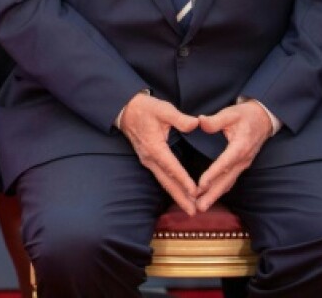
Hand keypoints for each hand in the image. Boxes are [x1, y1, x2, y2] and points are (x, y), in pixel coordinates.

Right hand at [118, 93, 199, 214]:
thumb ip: (180, 118)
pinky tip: (179, 194)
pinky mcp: (148, 160)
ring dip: (177, 195)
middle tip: (194, 212)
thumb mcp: (163, 109)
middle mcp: (150, 158)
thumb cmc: (145, 109)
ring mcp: (148, 161)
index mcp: (155, 147)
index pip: (172, 167)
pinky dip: (171, 188)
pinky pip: (161, 177)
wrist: (125, 110)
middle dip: (180, 197)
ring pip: (164, 182)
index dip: (183, 180)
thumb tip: (196, 124)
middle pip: (167, 181)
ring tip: (190, 209)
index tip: (195, 192)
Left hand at [194, 101, 272, 210]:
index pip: (225, 163)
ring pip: (228, 183)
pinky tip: (209, 197)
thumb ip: (215, 120)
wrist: (264, 118)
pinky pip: (230, 180)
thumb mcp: (231, 113)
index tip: (201, 185)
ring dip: (214, 196)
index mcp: (240, 146)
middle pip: (227, 180)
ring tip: (200, 207)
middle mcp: (243, 159)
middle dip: (212, 195)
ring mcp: (243, 164)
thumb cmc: (246, 115)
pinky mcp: (241, 166)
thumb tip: (201, 122)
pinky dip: (219, 190)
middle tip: (198, 207)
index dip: (213, 174)